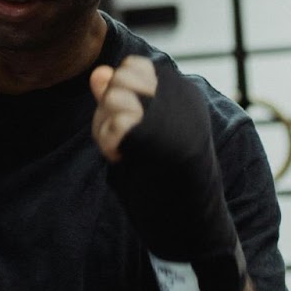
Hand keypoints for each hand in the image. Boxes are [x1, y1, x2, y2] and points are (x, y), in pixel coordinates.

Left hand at [90, 54, 246, 290]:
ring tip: (133, 154)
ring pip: (112, 101)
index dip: (121, 95)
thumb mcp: (141, 130)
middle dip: (109, 113)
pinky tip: (129, 160)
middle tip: (132, 146)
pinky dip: (111, 147)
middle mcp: (182, 95)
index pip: (131, 67)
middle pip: (117, 81)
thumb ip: (118, 97)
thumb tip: (99, 71)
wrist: (191, 223)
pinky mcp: (158, 135)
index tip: (138, 128)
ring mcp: (171, 113)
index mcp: (183, 90)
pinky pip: (112, 126)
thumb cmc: (164, 179)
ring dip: (108, 131)